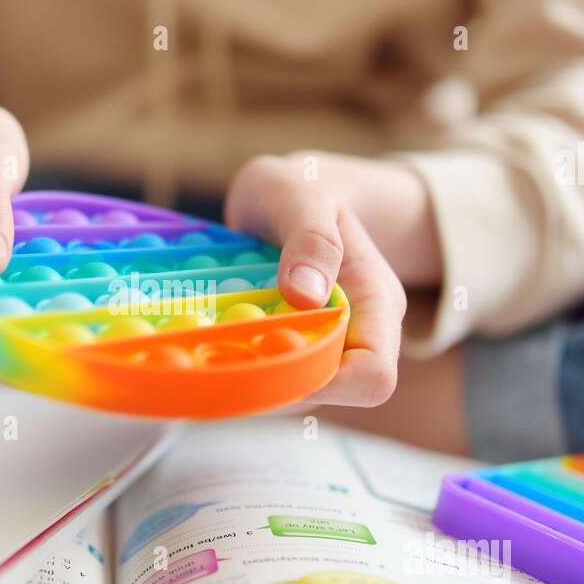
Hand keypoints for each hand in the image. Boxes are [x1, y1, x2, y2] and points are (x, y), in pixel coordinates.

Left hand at [225, 153, 419, 406]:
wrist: (291, 193)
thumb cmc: (301, 189)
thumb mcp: (304, 196)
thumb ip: (311, 238)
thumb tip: (306, 295)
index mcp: (376, 302)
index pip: (373, 376)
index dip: (328, 383)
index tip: (270, 357)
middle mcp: (357, 334)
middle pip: (327, 394)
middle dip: (274, 383)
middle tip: (218, 351)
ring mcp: (325, 346)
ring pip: (293, 393)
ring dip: (250, 378)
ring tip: (206, 344)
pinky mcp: (295, 349)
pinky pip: (270, 377)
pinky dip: (240, 366)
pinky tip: (209, 341)